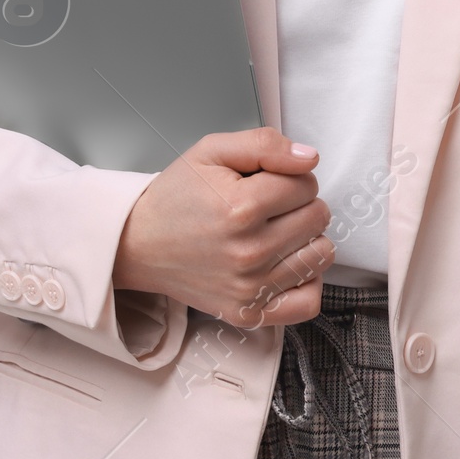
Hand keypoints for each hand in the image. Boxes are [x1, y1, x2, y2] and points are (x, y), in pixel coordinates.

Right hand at [111, 127, 333, 328]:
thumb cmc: (176, 196)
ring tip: (276, 231)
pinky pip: (308, 302)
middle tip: (269, 205)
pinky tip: (287, 264)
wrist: (139, 244)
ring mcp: (249, 288)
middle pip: (318, 216)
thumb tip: (309, 159)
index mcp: (241, 207)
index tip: (267, 181)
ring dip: (306, 239)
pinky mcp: (248, 313)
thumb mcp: (212, 151)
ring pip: (320, 255)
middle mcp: (248, 251)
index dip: (291, 175)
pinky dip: (306, 281)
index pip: (307, 182)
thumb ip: (265, 144)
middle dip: (300, 203)